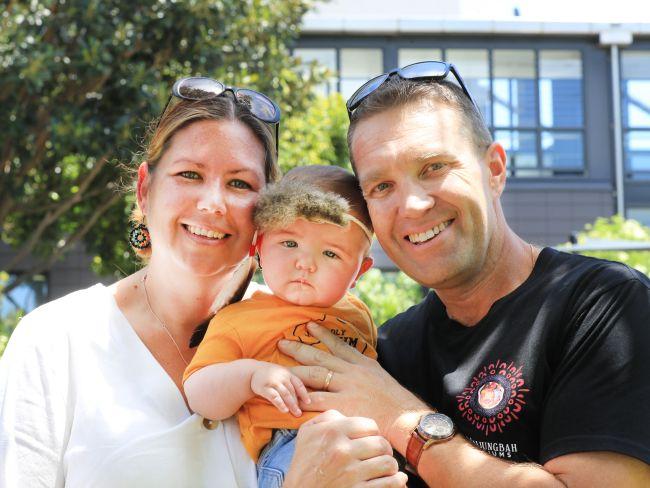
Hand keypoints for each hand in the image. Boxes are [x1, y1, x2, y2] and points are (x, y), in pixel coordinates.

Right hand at [250, 361, 309, 416]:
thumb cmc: (271, 375)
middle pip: (292, 391)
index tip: (308, 402)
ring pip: (285, 394)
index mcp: (288, 374)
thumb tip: (302, 397)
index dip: (304, 394)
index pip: (299, 384)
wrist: (253, 371)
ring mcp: (273, 382)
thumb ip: (290, 382)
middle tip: (300, 413)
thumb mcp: (282, 374)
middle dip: (297, 403)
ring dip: (291, 404)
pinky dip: (280, 404)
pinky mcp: (265, 388)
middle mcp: (282, 377)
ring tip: (295, 413)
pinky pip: (274, 397)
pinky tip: (284, 410)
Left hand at [278, 323, 428, 445]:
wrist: (407, 418)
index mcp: (363, 363)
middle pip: (321, 357)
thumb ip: (368, 371)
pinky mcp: (344, 404)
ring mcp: (348, 387)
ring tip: (281, 370)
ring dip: (296, 371)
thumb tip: (358, 367)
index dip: (323, 335)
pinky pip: (318, 400)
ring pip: (316, 375)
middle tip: (282, 343)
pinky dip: (304, 399)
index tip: (310, 325)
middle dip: (300, 349)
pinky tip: (292, 397)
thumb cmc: (398, 403)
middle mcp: (353, 371)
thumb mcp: (383, 378)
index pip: (340, 345)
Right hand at [284, 410, 407, 487]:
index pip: (370, 425)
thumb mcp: (307, 434)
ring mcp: (350, 473)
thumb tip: (347, 415)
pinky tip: (396, 480)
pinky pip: (389, 483)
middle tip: (381, 455)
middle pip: (381, 444)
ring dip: (390, 466)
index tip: (371, 441)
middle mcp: (341, 450)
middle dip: (384, 450)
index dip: (373, 433)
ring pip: (388, 463)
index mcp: (332, 432)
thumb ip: (327, 417)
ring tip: (386, 468)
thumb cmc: (304, 465)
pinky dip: (397, 481)